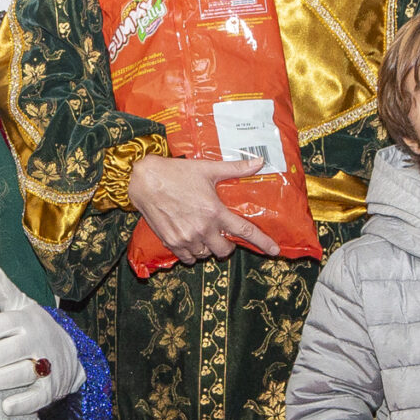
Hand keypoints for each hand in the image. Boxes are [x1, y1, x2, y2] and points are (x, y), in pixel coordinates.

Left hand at [0, 266, 82, 416]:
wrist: (68, 356)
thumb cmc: (33, 329)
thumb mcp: (22, 308)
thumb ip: (4, 292)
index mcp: (28, 321)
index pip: (6, 323)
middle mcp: (38, 342)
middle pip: (14, 350)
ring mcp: (47, 366)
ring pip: (24, 373)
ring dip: (3, 379)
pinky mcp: (51, 390)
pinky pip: (38, 398)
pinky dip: (23, 404)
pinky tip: (5, 407)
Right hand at [126, 155, 274, 260]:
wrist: (145, 180)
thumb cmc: (177, 173)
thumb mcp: (208, 169)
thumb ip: (236, 168)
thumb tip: (259, 161)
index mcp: (215, 211)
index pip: (245, 232)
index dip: (263, 243)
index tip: (274, 252)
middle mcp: (202, 228)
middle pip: (224, 251)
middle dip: (226, 245)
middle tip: (222, 236)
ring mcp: (186, 238)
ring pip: (205, 255)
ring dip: (208, 248)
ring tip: (204, 236)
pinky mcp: (171, 242)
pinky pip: (187, 258)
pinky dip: (192, 254)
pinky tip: (191, 242)